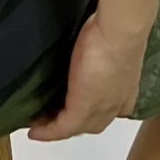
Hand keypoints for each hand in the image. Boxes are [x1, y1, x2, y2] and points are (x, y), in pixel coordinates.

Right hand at [27, 14, 144, 142]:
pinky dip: (47, 131)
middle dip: (74, 124)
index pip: (109, 109)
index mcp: (125, 88)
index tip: (78, 106)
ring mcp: (99, 109)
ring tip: (40, 123)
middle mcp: (115, 103)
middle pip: (93, 122)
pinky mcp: (82, 109)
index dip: (95, 112)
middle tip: (53, 116)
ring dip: (58, 128)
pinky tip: (33, 131)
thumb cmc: (117, 28)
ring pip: (77, 127)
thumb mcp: (109, 41)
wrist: (119, 32)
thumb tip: (91, 39)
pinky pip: (62, 127)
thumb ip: (102, 47)